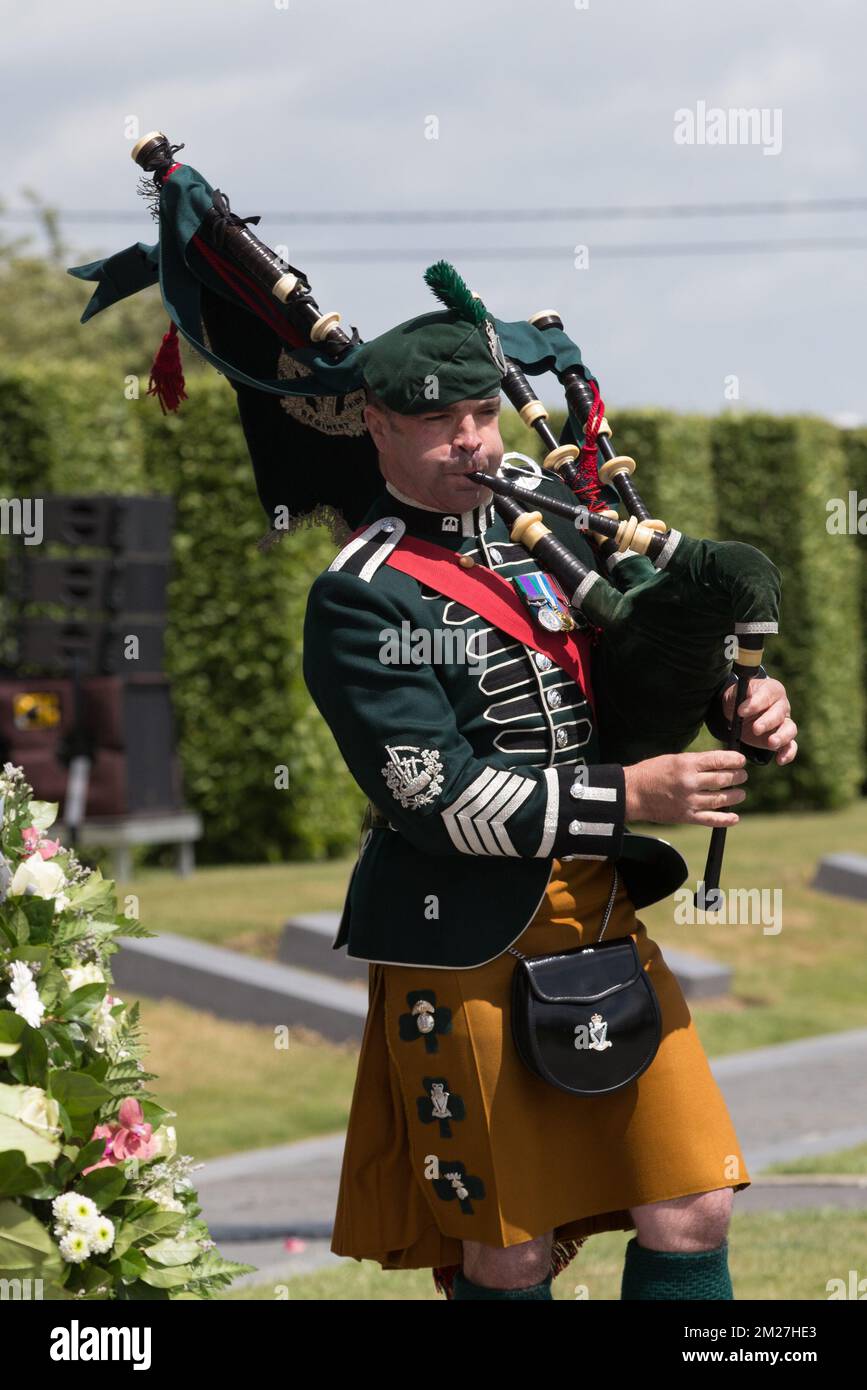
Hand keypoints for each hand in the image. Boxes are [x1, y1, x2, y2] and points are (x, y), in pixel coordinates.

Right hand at [624, 750, 748, 827]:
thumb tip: (719, 763)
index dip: (735, 760)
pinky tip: (734, 817)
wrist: (631, 793)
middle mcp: (689, 782)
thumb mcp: (673, 759)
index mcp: (686, 764)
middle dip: (738, 776)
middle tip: (742, 776)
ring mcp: (688, 801)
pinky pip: (711, 820)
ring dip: (736, 796)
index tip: (741, 761)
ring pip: (721, 799)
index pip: (719, 760)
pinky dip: (726, 819)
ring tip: (740, 793)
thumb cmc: (651, 773)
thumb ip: (696, 762)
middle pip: (723, 779)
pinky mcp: (686, 816)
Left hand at [722, 676, 797, 765]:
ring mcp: (784, 723)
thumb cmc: (740, 699)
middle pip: (780, 713)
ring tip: (771, 743)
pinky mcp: (783, 739)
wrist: (739, 712)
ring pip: (790, 729)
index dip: (756, 703)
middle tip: (756, 729)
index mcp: (772, 690)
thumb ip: (740, 696)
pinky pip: (790, 746)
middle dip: (768, 721)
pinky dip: (788, 753)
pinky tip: (780, 760)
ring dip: (781, 737)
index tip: (741, 711)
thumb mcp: (736, 693)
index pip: (767, 694)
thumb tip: (743, 707)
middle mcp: (782, 705)